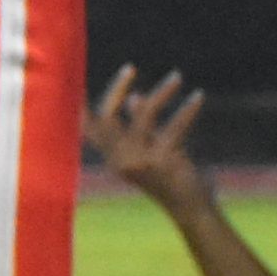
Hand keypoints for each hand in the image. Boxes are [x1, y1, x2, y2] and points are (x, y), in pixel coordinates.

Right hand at [84, 66, 208, 207]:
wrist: (189, 206)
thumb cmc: (172, 177)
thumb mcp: (152, 148)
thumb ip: (140, 125)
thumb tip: (135, 96)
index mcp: (113, 157)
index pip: (89, 128)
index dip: (81, 105)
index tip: (78, 81)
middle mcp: (119, 160)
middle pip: (108, 117)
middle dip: (116, 88)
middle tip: (131, 68)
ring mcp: (139, 161)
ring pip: (144, 115)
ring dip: (162, 93)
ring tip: (177, 77)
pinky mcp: (162, 161)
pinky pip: (173, 127)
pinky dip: (187, 110)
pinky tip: (198, 97)